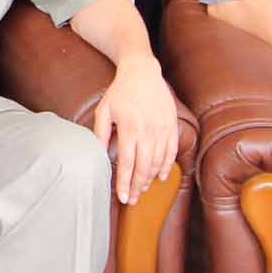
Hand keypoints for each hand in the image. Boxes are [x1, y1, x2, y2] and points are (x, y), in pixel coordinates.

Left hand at [91, 60, 180, 204]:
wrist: (143, 72)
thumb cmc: (120, 92)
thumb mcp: (104, 110)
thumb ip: (100, 134)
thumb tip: (99, 156)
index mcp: (129, 127)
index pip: (127, 163)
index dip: (125, 183)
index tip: (123, 197)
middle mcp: (148, 130)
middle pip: (144, 167)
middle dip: (138, 187)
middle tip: (133, 200)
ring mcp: (162, 128)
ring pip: (159, 162)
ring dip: (151, 179)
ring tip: (143, 190)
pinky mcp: (172, 125)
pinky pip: (172, 151)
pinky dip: (167, 166)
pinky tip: (160, 177)